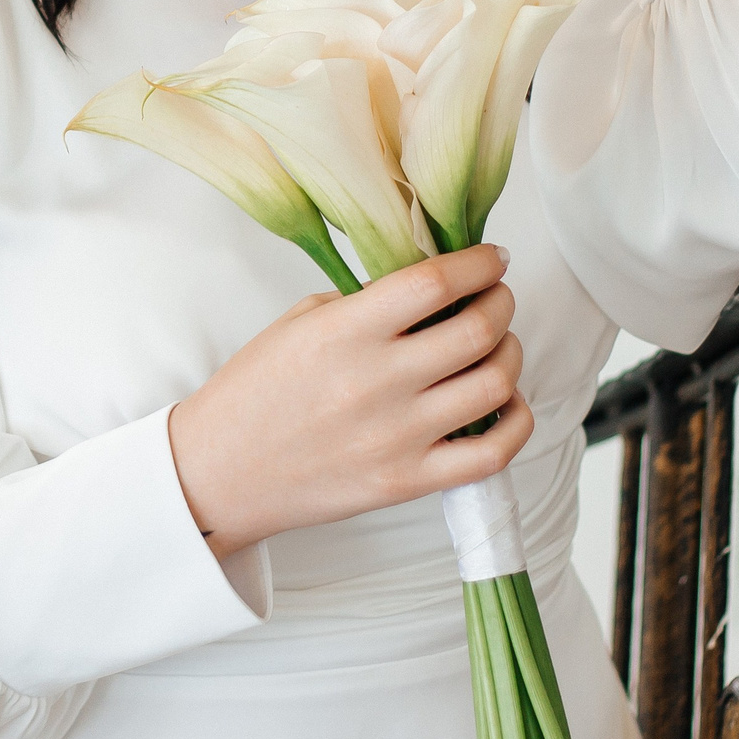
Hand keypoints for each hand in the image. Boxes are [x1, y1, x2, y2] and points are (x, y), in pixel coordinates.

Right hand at [165, 245, 532, 558]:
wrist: (221, 471)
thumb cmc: (255, 391)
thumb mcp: (298, 324)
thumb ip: (365, 303)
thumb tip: (434, 290)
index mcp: (344, 332)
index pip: (435, 283)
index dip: (479, 263)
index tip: (493, 257)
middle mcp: (376, 382)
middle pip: (478, 329)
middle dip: (502, 302)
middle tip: (497, 296)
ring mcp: (397, 436)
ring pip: (495, 385)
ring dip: (510, 354)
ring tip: (497, 345)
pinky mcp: (408, 481)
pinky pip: (492, 453)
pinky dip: (516, 421)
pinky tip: (507, 402)